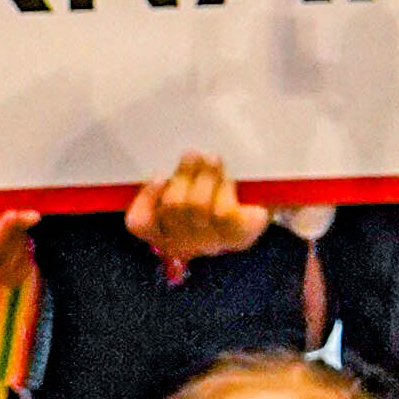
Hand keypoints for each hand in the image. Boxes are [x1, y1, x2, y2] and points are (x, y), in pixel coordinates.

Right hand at [129, 151, 269, 266]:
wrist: (258, 206)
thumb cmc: (215, 192)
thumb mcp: (188, 183)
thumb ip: (172, 177)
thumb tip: (168, 160)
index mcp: (162, 231)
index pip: (140, 223)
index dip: (145, 200)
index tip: (158, 175)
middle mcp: (182, 244)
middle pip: (172, 207)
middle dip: (183, 176)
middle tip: (192, 154)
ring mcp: (209, 243)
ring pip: (197, 207)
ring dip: (205, 177)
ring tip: (212, 159)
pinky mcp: (236, 238)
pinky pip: (224, 212)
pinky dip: (223, 190)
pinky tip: (227, 178)